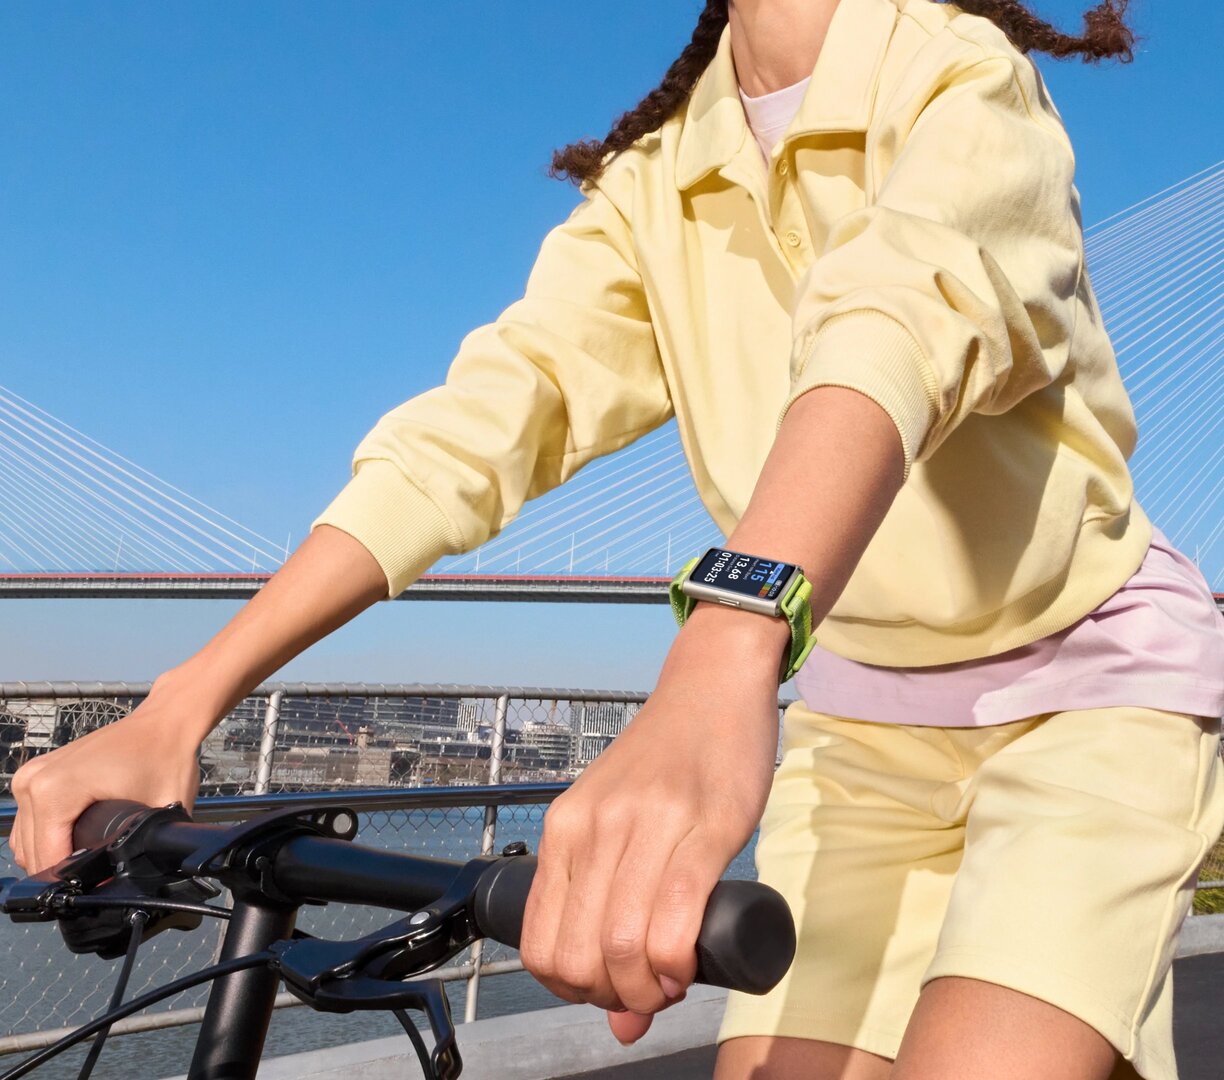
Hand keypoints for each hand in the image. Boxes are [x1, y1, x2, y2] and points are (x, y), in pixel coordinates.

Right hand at [10, 677, 208, 873]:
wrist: (164, 722)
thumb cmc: (165, 757)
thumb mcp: (158, 811)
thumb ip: (138, 850)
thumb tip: (122, 886)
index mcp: (54, 791)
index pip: (47, 859)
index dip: (73, 881)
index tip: (97, 886)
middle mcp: (34, 782)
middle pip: (32, 853)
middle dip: (63, 870)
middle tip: (99, 873)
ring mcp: (30, 776)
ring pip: (25, 841)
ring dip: (51, 855)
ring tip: (88, 858)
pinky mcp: (35, 775)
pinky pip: (28, 822)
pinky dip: (46, 837)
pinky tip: (74, 841)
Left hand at [518, 605, 783, 1045]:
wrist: (711, 687)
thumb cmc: (667, 759)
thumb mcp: (621, 821)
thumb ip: (610, 902)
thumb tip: (622, 1019)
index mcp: (566, 827)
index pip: (539, 945)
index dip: (572, 991)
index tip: (608, 992)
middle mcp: (595, 827)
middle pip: (579, 955)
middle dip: (611, 997)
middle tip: (644, 994)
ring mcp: (647, 824)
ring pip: (621, 943)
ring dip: (647, 990)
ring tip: (669, 982)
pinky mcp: (704, 825)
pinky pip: (675, 916)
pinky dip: (676, 963)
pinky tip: (686, 966)